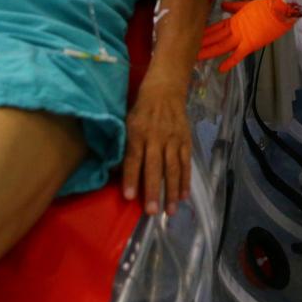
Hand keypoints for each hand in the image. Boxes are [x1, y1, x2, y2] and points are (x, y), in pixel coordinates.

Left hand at [121, 82, 191, 215]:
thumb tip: (115, 172)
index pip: (134, 158)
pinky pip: (186, 163)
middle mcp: (156, 138)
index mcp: (138, 133)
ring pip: (173, 168)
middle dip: (154, 190)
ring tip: (170, 211)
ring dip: (172, 191)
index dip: (132, 178)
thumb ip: (125, 146)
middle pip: (155, 167)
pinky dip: (186, 180)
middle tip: (152, 212)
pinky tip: (184, 196)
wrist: (165, 90)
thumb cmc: (141, 109)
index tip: (129, 197)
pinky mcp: (185, 141)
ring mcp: (173, 140)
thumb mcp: (127, 122)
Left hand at [197, 0, 301, 72]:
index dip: (204, 33)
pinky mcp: (250, 43)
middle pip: (214, 38)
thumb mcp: (246, 5)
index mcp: (234, 21)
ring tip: (196, 57)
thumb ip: (233, 7)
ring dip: (209, 51)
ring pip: (221, 46)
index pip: (215, 28)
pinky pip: (238, 55)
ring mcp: (241, 37)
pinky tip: (220, 69)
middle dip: (202, 43)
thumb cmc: (266, 7)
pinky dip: (230, 62)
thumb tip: (223, 6)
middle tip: (186, 48)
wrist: (279, 9)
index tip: (193, 36)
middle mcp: (234, 30)